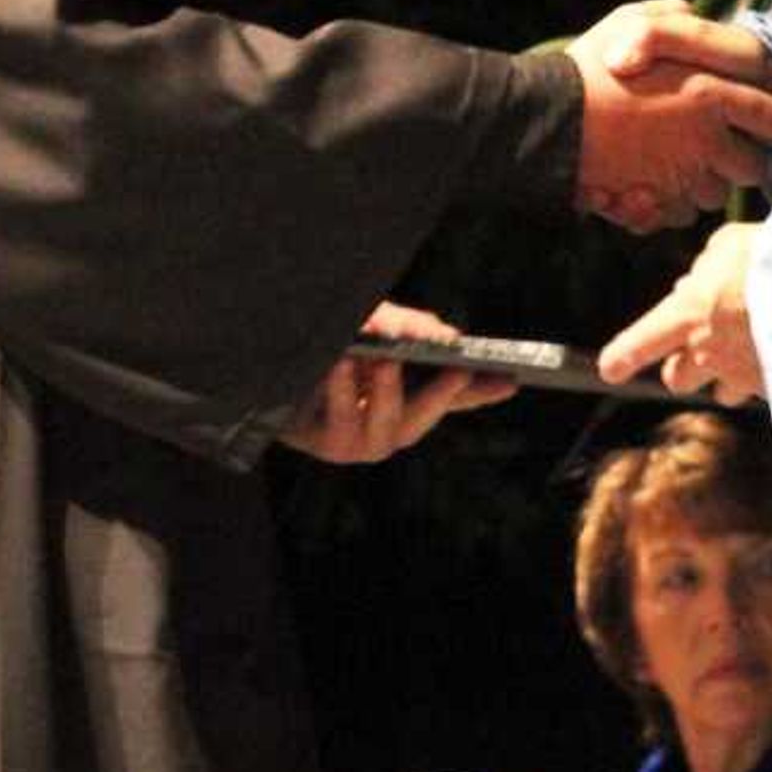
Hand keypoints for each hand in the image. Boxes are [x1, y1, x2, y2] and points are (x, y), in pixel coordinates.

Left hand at [281, 300, 518, 463]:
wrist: (256, 371)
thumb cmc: (322, 349)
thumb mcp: (367, 327)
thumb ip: (404, 328)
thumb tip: (443, 335)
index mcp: (402, 403)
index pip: (453, 400)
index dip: (482, 391)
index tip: (514, 379)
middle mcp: (384, 430)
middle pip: (424, 419)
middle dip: (442, 394)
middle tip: (454, 365)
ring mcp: (355, 442)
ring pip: (385, 424)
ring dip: (386, 388)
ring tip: (386, 357)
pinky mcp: (322, 444)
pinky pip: (338, 419)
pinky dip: (341, 389)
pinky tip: (340, 364)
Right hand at [569, 1, 771, 230]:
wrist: (546, 122)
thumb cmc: (586, 70)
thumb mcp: (627, 22)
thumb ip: (668, 16)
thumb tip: (691, 10)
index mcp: (710, 92)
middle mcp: (707, 140)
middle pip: (752, 167)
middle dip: (739, 162)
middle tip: (717, 151)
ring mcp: (684, 176)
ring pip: (716, 194)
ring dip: (702, 184)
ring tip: (674, 167)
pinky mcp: (659, 203)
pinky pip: (682, 214)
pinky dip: (670, 205)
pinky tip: (649, 187)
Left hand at [598, 220, 767, 402]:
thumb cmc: (771, 257)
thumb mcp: (727, 245)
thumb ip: (706, 267)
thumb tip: (698, 281)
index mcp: (686, 315)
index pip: (640, 343)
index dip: (622, 358)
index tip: (609, 370)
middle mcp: (707, 353)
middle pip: (677, 380)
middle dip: (684, 366)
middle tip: (702, 344)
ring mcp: (743, 375)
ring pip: (722, 393)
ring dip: (726, 377)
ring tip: (746, 351)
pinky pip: (762, 390)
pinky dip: (766, 377)